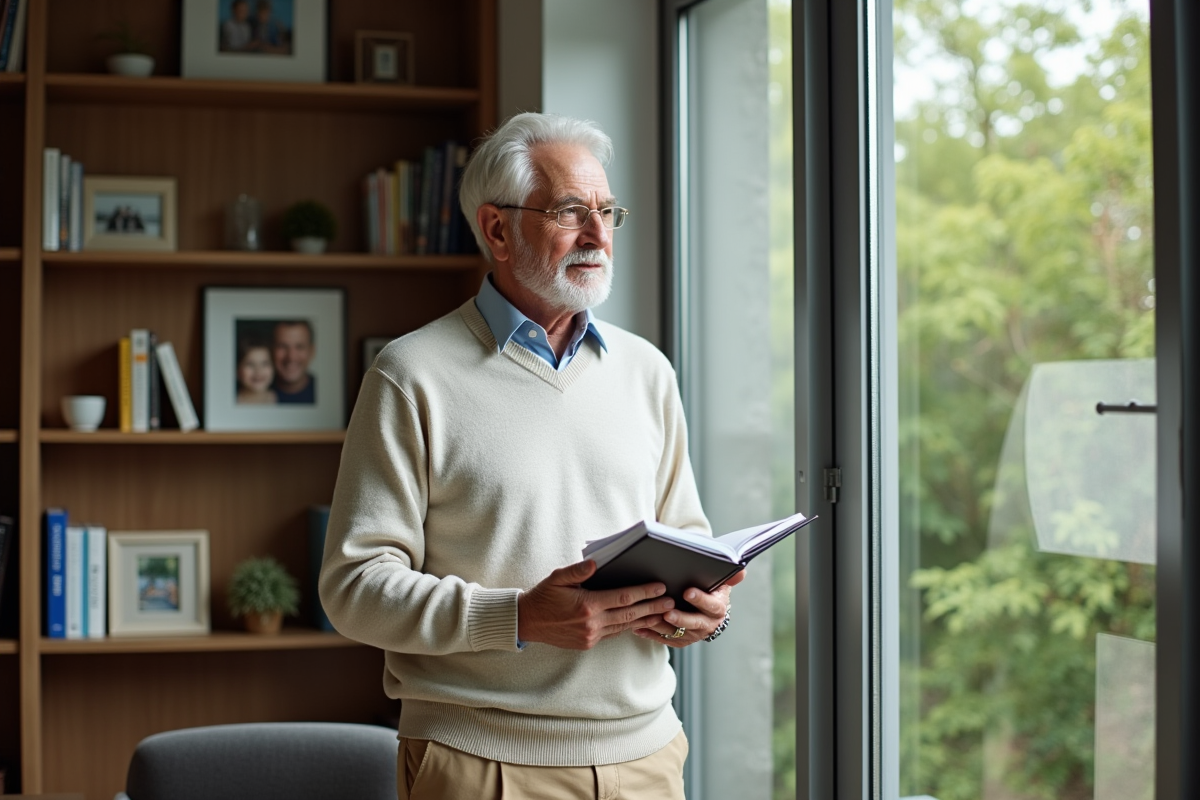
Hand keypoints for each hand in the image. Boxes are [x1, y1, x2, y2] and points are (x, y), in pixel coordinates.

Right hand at [517, 559, 675, 649]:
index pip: (622, 597)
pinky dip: (628, 627)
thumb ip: (578, 570)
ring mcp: (591, 636)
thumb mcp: (557, 577)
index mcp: (586, 605)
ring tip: (663, 614)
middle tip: (671, 602)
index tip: (659, 587)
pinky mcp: (588, 644)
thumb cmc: (543, 596)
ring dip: (645, 619)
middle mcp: (592, 623)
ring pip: (624, 626)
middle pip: (629, 614)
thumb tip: (596, 563)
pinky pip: (613, 633)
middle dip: (652, 607)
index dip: (643, 592)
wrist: (527, 622)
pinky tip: (640, 621)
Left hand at [632, 569, 744, 646]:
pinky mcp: (681, 640)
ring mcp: (694, 634)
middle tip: (667, 612)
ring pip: (677, 633)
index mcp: (717, 609)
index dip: (700, 599)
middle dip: (681, 618)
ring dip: (662, 627)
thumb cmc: (710, 590)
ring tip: (648, 618)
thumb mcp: (721, 581)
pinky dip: (652, 635)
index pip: (711, 605)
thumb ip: (729, 576)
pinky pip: (666, 640)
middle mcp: (708, 624)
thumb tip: (741, 571)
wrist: (708, 610)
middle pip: (694, 623)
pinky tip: (639, 628)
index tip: (688, 591)